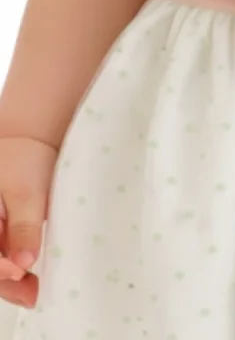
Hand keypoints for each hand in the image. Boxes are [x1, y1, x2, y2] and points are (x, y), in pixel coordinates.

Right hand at [0, 136, 57, 308]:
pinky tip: (29, 280)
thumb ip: (23, 226)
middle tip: (30, 294)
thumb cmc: (24, 157)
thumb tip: (23, 263)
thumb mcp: (26, 190)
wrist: (28, 140)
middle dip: (3, 281)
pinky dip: (12, 271)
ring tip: (33, 292)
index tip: (18, 270)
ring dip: (8, 281)